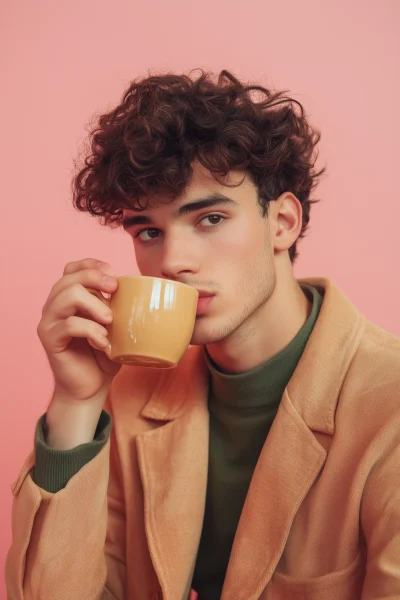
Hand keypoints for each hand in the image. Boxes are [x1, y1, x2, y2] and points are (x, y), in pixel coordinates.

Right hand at [37, 258, 120, 402]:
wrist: (91, 387)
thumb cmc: (104, 354)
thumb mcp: (116, 325)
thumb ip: (120, 305)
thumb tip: (146, 289)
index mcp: (68, 297)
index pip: (72, 268)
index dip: (92, 265)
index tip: (114, 274)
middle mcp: (54, 305)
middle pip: (69, 278)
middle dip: (95, 278)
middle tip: (115, 291)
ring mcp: (49, 321)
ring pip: (67, 296)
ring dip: (94, 304)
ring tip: (110, 321)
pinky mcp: (50, 339)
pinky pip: (69, 324)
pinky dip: (91, 330)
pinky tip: (103, 342)